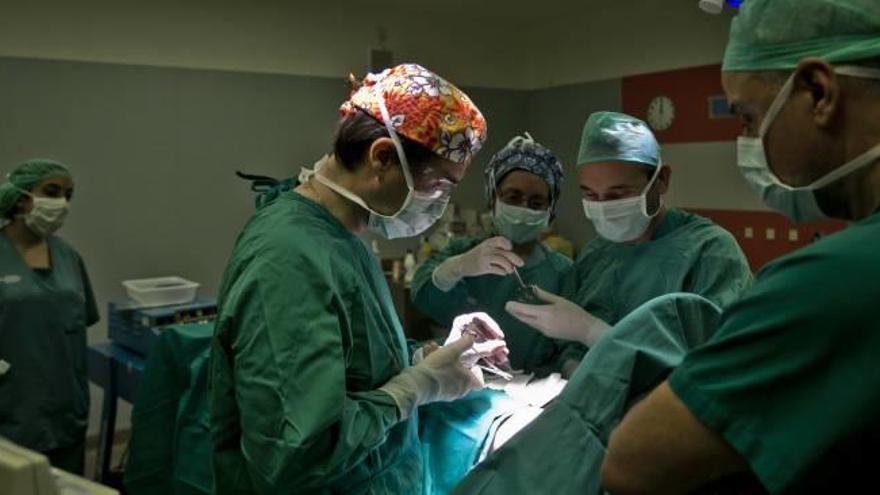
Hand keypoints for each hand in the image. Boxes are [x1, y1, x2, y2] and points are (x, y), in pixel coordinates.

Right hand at [380, 335, 497, 418]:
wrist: (418, 384)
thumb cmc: (439, 367)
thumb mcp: (452, 350)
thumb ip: (464, 343)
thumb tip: (473, 336)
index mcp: (467, 382)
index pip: (479, 382)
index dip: (476, 373)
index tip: (470, 365)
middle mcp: (460, 391)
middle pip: (462, 378)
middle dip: (454, 363)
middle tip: (446, 352)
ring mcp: (448, 395)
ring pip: (449, 377)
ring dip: (442, 365)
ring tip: (431, 351)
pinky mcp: (436, 395)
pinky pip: (439, 381)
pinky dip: (435, 371)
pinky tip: (425, 360)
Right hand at [433, 237, 523, 289]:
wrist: (461, 264)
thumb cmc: (476, 256)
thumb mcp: (484, 248)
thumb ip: (496, 250)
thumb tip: (513, 257)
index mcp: (487, 243)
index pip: (500, 240)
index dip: (507, 244)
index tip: (510, 248)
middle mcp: (486, 249)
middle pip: (504, 252)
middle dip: (515, 258)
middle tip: (521, 263)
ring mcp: (484, 258)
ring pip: (502, 261)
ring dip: (509, 267)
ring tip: (510, 270)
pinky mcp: (482, 267)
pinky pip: (496, 270)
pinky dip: (502, 272)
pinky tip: (503, 273)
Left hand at [446, 312, 510, 370]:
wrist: (443, 371)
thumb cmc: (453, 358)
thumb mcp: (471, 353)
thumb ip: (487, 348)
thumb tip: (502, 344)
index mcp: (462, 322)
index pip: (481, 318)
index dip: (492, 326)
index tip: (499, 337)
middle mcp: (467, 326)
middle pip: (486, 328)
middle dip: (495, 340)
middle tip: (504, 350)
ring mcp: (470, 335)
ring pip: (487, 337)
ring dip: (496, 348)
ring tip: (502, 359)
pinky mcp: (473, 344)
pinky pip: (486, 344)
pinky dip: (491, 351)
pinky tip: (497, 360)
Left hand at [505, 287, 609, 345]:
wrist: (585, 329)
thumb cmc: (575, 312)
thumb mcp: (560, 300)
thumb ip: (544, 295)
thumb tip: (533, 288)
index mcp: (545, 313)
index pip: (525, 310)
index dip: (514, 307)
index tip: (507, 303)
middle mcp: (542, 323)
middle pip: (523, 318)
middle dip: (515, 312)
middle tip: (507, 306)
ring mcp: (543, 330)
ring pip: (528, 322)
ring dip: (522, 316)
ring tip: (515, 309)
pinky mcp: (546, 334)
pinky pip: (534, 326)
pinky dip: (530, 320)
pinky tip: (529, 315)